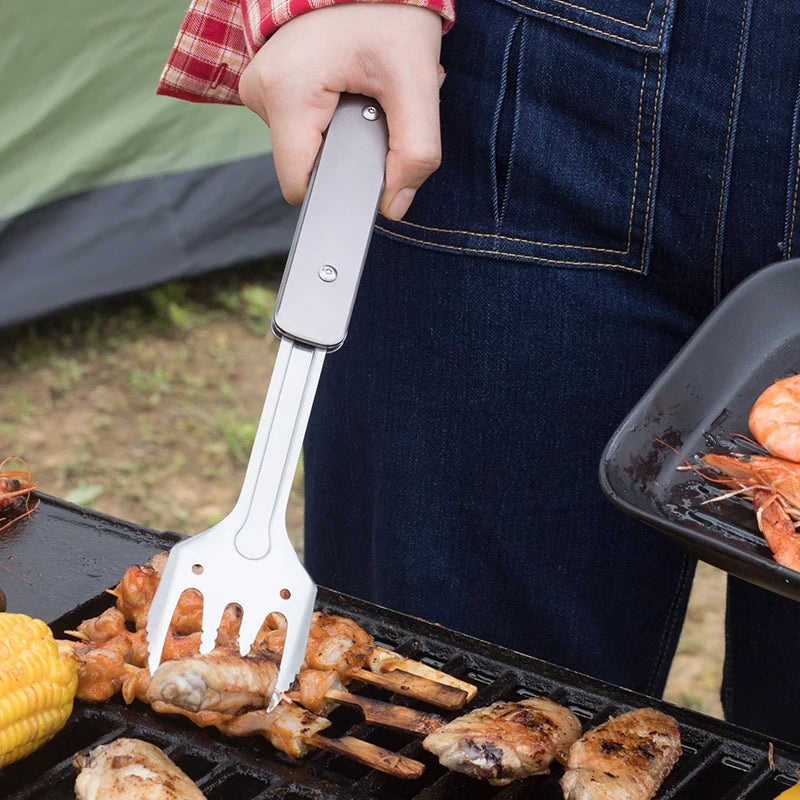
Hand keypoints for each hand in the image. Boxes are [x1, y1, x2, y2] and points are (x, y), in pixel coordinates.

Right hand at [238, 3, 443, 220]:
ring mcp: (258, 85)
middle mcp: (260, 90)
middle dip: (349, 147)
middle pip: (306, 164)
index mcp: (286, 93)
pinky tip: (350, 82)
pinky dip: (332, 111)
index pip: (300, 186)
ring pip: (305, 143)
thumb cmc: (388, 8)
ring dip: (344, 126)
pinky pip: (301, 121)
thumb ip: (415, 153)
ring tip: (365, 86)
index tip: (368, 163)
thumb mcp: (416, 84)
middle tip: (378, 104)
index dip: (338, 186)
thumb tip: (396, 206)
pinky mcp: (268, 82)